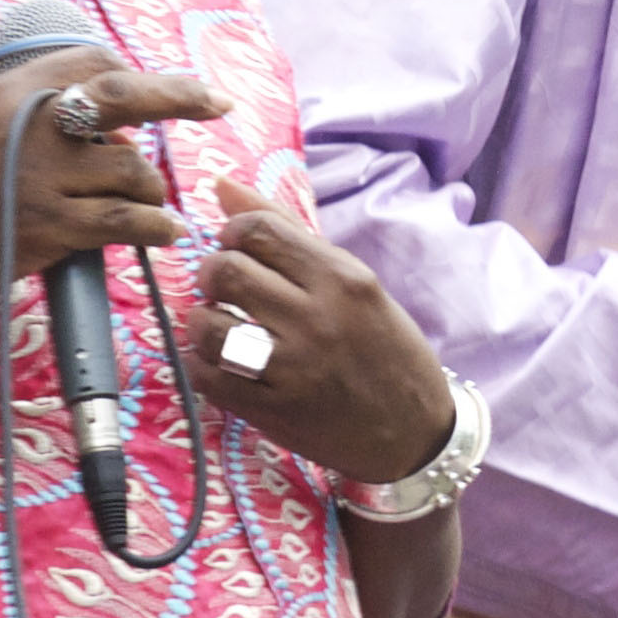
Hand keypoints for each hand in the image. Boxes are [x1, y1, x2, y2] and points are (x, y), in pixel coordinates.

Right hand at [0, 47, 225, 331]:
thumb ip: (43, 119)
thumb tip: (117, 130)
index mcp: (13, 91)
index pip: (96, 63)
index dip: (140, 76)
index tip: (171, 90)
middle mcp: (29, 122)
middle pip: (125, 93)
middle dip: (179, 95)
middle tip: (216, 103)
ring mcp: (39, 174)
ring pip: (132, 168)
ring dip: (153, 190)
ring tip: (150, 205)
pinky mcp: (47, 225)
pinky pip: (126, 219)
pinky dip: (156, 227)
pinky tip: (164, 232)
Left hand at [185, 175, 462, 483]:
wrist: (414, 431)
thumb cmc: (385, 348)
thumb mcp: (356, 283)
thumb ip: (288, 234)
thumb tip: (222, 185)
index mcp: (343, 279)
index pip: (258, 230)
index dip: (235, 234)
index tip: (243, 251)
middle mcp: (317, 319)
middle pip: (225, 270)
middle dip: (212, 273)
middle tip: (225, 288)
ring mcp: (293, 368)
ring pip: (206, 324)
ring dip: (203, 320)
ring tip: (222, 326)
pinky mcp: (273, 411)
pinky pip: (207, 376)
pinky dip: (203, 364)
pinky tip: (224, 362)